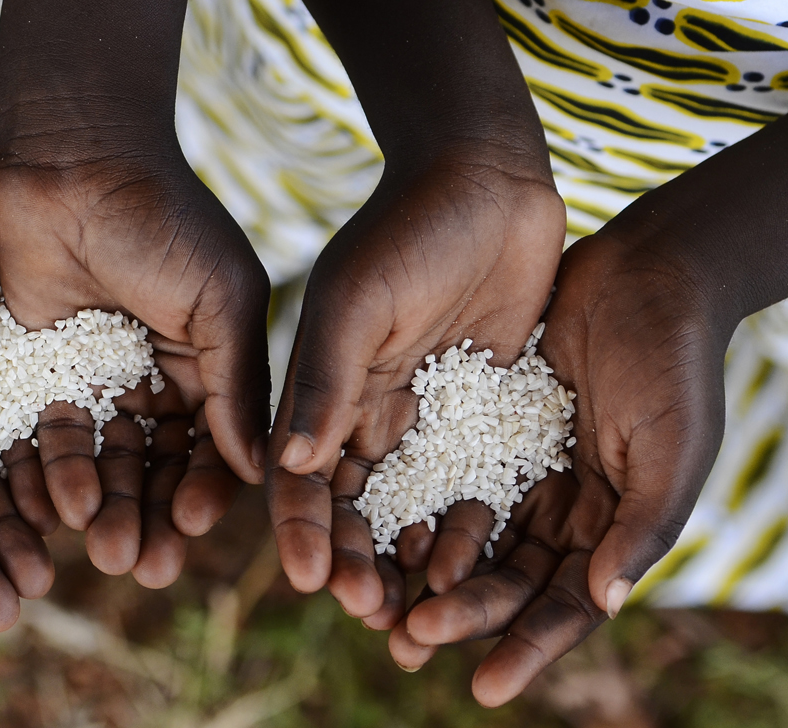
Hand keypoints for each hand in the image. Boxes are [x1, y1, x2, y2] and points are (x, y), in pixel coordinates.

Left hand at [0, 151, 271, 587]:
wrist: (71, 159)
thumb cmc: (162, 219)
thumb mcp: (219, 300)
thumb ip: (237, 384)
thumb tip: (261, 471)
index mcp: (211, 363)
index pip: (213, 446)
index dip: (206, 490)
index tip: (196, 530)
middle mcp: (156, 378)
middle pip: (157, 467)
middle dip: (154, 515)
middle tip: (145, 566)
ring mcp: (97, 376)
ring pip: (104, 461)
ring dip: (106, 506)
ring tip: (103, 547)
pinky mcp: (39, 371)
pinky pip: (46, 435)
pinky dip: (52, 474)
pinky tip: (55, 508)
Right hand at [267, 146, 565, 622]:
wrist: (490, 180)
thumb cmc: (410, 227)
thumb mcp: (358, 300)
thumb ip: (325, 379)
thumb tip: (287, 466)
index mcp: (318, 388)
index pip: (297, 477)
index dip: (301, 533)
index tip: (314, 583)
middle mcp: (361, 409)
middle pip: (349, 508)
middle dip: (355, 564)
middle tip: (374, 614)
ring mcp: (420, 412)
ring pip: (405, 506)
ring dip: (408, 560)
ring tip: (424, 611)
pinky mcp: (477, 409)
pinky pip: (466, 480)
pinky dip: (463, 526)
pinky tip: (477, 566)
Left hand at [385, 232, 728, 704]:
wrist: (646, 275)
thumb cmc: (674, 364)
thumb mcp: (670, 449)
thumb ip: (641, 526)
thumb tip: (602, 600)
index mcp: (611, 528)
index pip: (562, 606)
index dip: (525, 648)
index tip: (482, 687)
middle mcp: (561, 509)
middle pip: (502, 580)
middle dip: (456, 616)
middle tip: (404, 642)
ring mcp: (518, 470)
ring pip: (463, 537)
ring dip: (421, 573)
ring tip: (372, 600)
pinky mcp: (481, 427)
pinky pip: (439, 478)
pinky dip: (411, 509)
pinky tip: (372, 530)